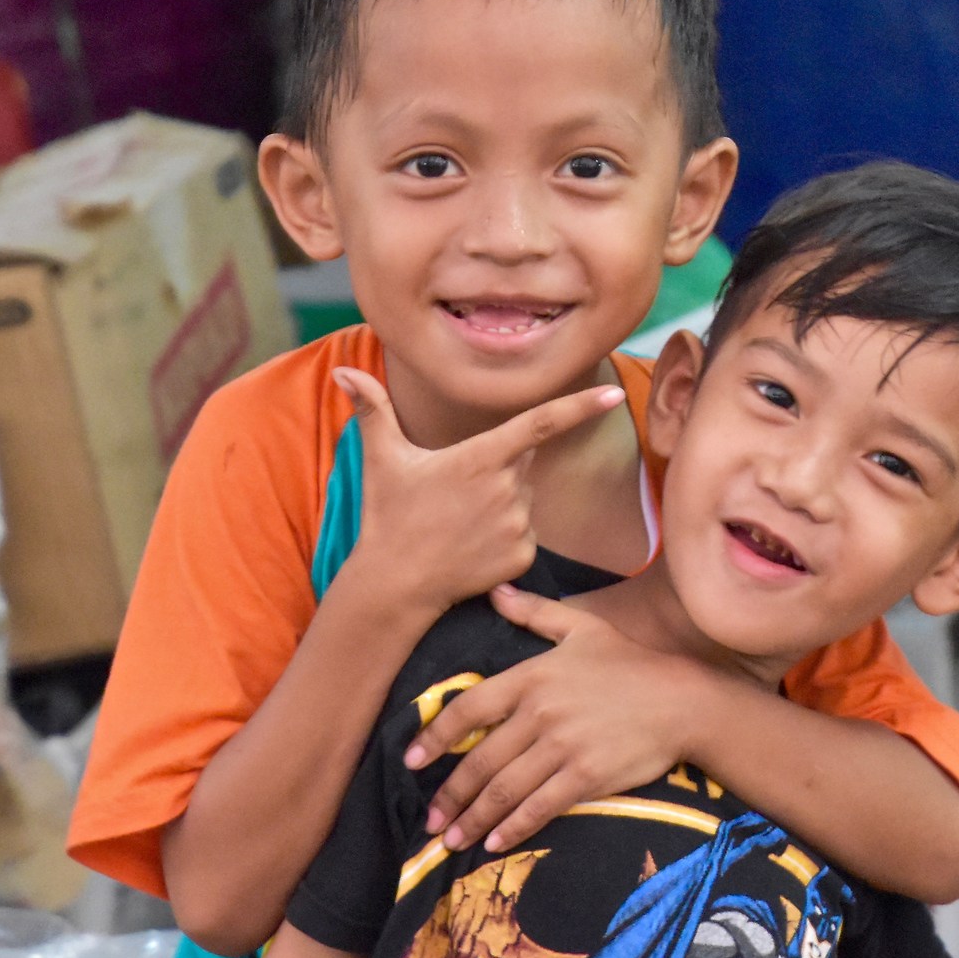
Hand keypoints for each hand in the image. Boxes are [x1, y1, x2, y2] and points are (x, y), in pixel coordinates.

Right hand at [332, 368, 625, 615]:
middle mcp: (507, 489)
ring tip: (458, 522)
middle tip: (455, 491)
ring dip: (501, 503)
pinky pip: (525, 534)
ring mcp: (518, 524)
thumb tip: (342, 371)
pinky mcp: (523, 555)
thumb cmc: (388, 516)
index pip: (541, 423)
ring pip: (523, 498)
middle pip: (522, 463)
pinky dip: (505, 536)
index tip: (616, 391)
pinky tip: (472, 546)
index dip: (581, 405)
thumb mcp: (380, 459)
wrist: (395, 586)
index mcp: (480, 458)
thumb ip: (372, 410)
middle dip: (498, 468)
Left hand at [406, 584, 711, 850]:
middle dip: (451, 793)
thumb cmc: (629, 663)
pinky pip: (540, 807)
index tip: (412, 759)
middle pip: (482, 759)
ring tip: (451, 838)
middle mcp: (541, 713)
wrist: (681, 700)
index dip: (436, 735)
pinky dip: (513, 827)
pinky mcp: (587, 776)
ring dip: (473, 817)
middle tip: (430, 819)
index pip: (470, 708)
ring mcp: (563, 747)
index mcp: (533, 676)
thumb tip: (495, 590)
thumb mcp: (582, 629)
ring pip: (505, 788)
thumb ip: (534, 612)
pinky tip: (494, 842)